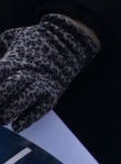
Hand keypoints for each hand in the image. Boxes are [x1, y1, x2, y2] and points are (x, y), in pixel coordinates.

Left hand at [0, 13, 98, 131]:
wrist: (70, 40)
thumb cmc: (35, 38)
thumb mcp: (10, 37)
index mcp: (14, 60)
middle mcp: (27, 73)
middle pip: (6, 90)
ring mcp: (41, 83)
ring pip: (22, 102)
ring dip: (8, 113)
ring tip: (1, 120)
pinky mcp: (53, 92)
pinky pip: (41, 109)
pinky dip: (29, 119)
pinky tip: (17, 126)